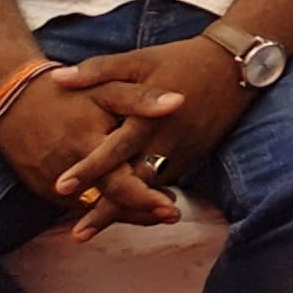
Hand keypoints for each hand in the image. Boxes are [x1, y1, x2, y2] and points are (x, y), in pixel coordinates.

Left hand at [44, 42, 245, 235]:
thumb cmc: (182, 60)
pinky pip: (164, 182)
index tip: (60, 187)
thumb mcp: (139, 59)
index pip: (115, 149)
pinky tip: (124, 211)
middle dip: (106, 210)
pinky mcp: (193, 155)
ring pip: (150, 188)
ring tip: (92, 229)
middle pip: (134, 183)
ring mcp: (183, 151)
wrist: (235, 65)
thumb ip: (98, 70)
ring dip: (124, 211)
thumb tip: (58, 79)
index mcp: (149, 118)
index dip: (89, 169)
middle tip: (78, 233)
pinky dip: (144, 198)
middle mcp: (167, 141)